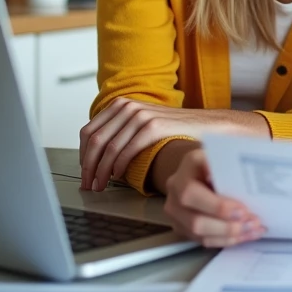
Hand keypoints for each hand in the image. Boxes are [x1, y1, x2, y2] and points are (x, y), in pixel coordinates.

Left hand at [79, 98, 269, 191]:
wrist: (210, 127)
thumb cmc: (177, 130)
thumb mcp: (144, 126)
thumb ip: (122, 133)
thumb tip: (98, 156)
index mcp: (122, 104)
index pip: (88, 131)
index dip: (82, 156)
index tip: (84, 173)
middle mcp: (129, 106)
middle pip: (93, 140)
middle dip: (87, 167)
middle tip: (88, 185)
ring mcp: (141, 115)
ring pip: (107, 147)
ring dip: (100, 171)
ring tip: (100, 186)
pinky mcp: (153, 126)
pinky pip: (126, 150)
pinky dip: (117, 166)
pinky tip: (118, 177)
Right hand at [163, 148, 267, 247]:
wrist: (204, 166)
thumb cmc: (222, 158)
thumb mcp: (228, 151)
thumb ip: (238, 161)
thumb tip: (256, 172)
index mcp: (188, 165)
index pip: (193, 191)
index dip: (217, 205)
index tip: (242, 209)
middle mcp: (176, 187)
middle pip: (195, 218)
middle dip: (226, 225)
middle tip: (253, 222)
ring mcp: (176, 210)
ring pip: (199, 232)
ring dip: (229, 234)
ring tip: (253, 229)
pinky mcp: (182, 226)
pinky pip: (203, 239)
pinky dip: (226, 240)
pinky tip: (245, 235)